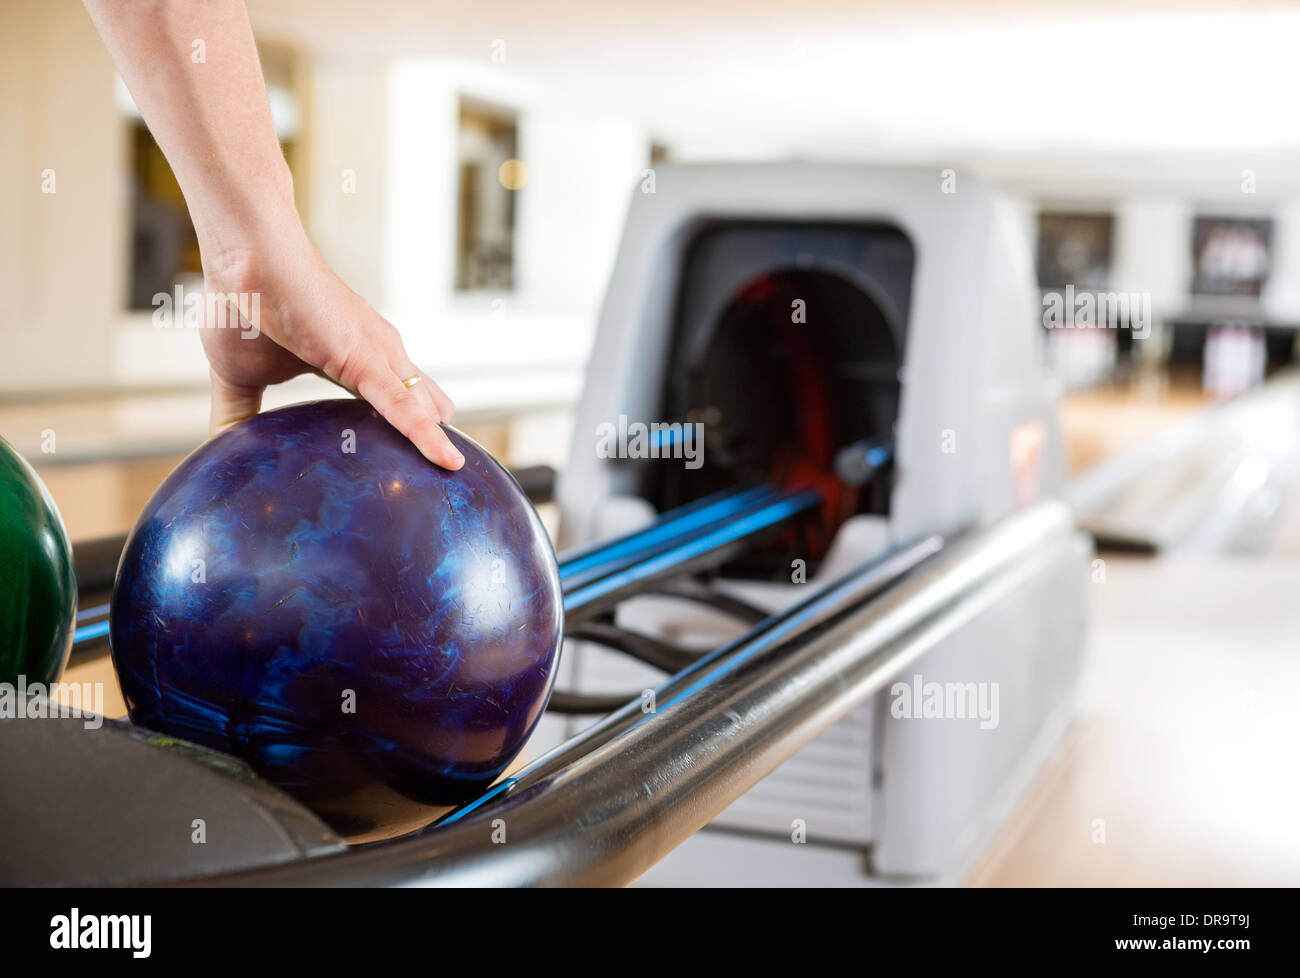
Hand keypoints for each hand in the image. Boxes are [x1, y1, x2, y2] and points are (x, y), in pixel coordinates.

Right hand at [200, 228, 463, 470]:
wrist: (241, 257)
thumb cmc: (242, 304)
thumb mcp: (241, 375)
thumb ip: (240, 414)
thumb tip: (223, 452)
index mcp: (357, 360)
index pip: (399, 404)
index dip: (415, 434)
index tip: (426, 469)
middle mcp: (379, 355)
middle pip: (426, 407)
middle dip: (438, 443)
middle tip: (447, 484)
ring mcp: (380, 355)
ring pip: (424, 410)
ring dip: (440, 446)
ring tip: (456, 485)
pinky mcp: (368, 359)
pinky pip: (405, 406)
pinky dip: (427, 436)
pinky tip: (447, 463)